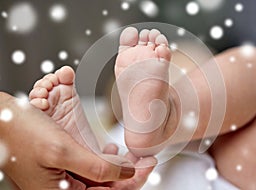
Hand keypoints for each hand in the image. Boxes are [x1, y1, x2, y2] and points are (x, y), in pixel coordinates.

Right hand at [0, 92, 155, 188]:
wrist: (2, 118)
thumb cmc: (22, 134)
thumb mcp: (63, 152)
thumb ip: (97, 167)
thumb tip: (125, 173)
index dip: (132, 180)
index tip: (148, 165)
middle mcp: (64, 189)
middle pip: (107, 185)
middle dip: (128, 172)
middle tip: (146, 159)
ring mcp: (65, 177)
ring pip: (101, 176)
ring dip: (118, 166)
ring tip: (131, 156)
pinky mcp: (64, 165)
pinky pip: (91, 167)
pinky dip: (104, 159)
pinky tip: (110, 151)